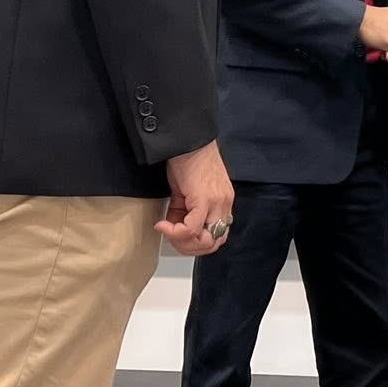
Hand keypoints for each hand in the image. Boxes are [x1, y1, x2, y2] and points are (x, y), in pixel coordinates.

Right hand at [156, 140, 233, 256]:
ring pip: (205, 241)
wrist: (186, 139)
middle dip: (190, 248)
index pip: (217, 236)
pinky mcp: (204, 198)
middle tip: (173, 239)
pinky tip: (163, 225)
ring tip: (168, 232)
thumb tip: (174, 228)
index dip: (196, 243)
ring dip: (182, 243)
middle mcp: (224, 204)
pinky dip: (175, 232)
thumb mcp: (188, 190)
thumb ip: (186, 211)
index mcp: (223, 202)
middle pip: (214, 243)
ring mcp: (217, 202)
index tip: (178, 235)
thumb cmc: (187, 158)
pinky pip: (191, 228)